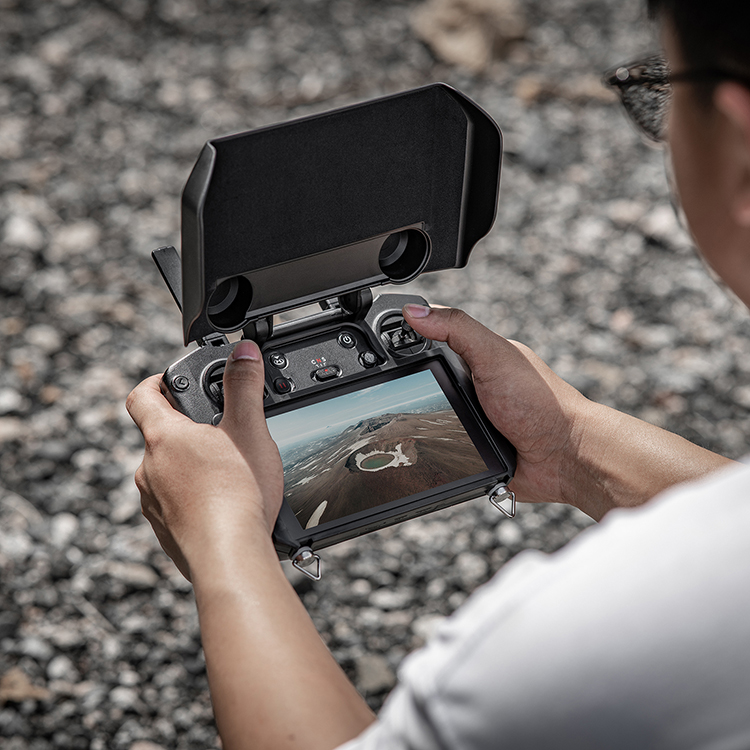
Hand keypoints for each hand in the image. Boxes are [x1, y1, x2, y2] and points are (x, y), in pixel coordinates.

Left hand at [128, 340, 372, 749]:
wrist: (229, 557)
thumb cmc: (236, 495)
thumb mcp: (248, 429)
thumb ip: (244, 386)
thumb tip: (243, 351)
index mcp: (164, 437)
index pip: (142, 395)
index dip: (155, 381)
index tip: (172, 380)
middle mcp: (149, 469)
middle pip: (159, 435)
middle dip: (186, 428)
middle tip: (219, 428)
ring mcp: (153, 503)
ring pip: (166, 471)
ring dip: (189, 465)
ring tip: (226, 470)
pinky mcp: (165, 530)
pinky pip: (174, 503)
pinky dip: (192, 497)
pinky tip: (221, 503)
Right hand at [403, 304, 732, 518]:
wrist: (564, 458)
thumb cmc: (541, 404)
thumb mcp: (494, 355)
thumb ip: (457, 329)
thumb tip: (414, 311)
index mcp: (476, 358)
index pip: (430, 342)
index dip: (403, 342)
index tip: (375, 345)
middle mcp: (472, 387)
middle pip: (421, 383)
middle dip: (404, 391)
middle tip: (384, 396)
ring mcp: (469, 420)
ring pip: (425, 419)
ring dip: (416, 425)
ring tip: (399, 429)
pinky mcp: (468, 451)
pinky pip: (438, 451)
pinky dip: (429, 452)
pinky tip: (420, 453)